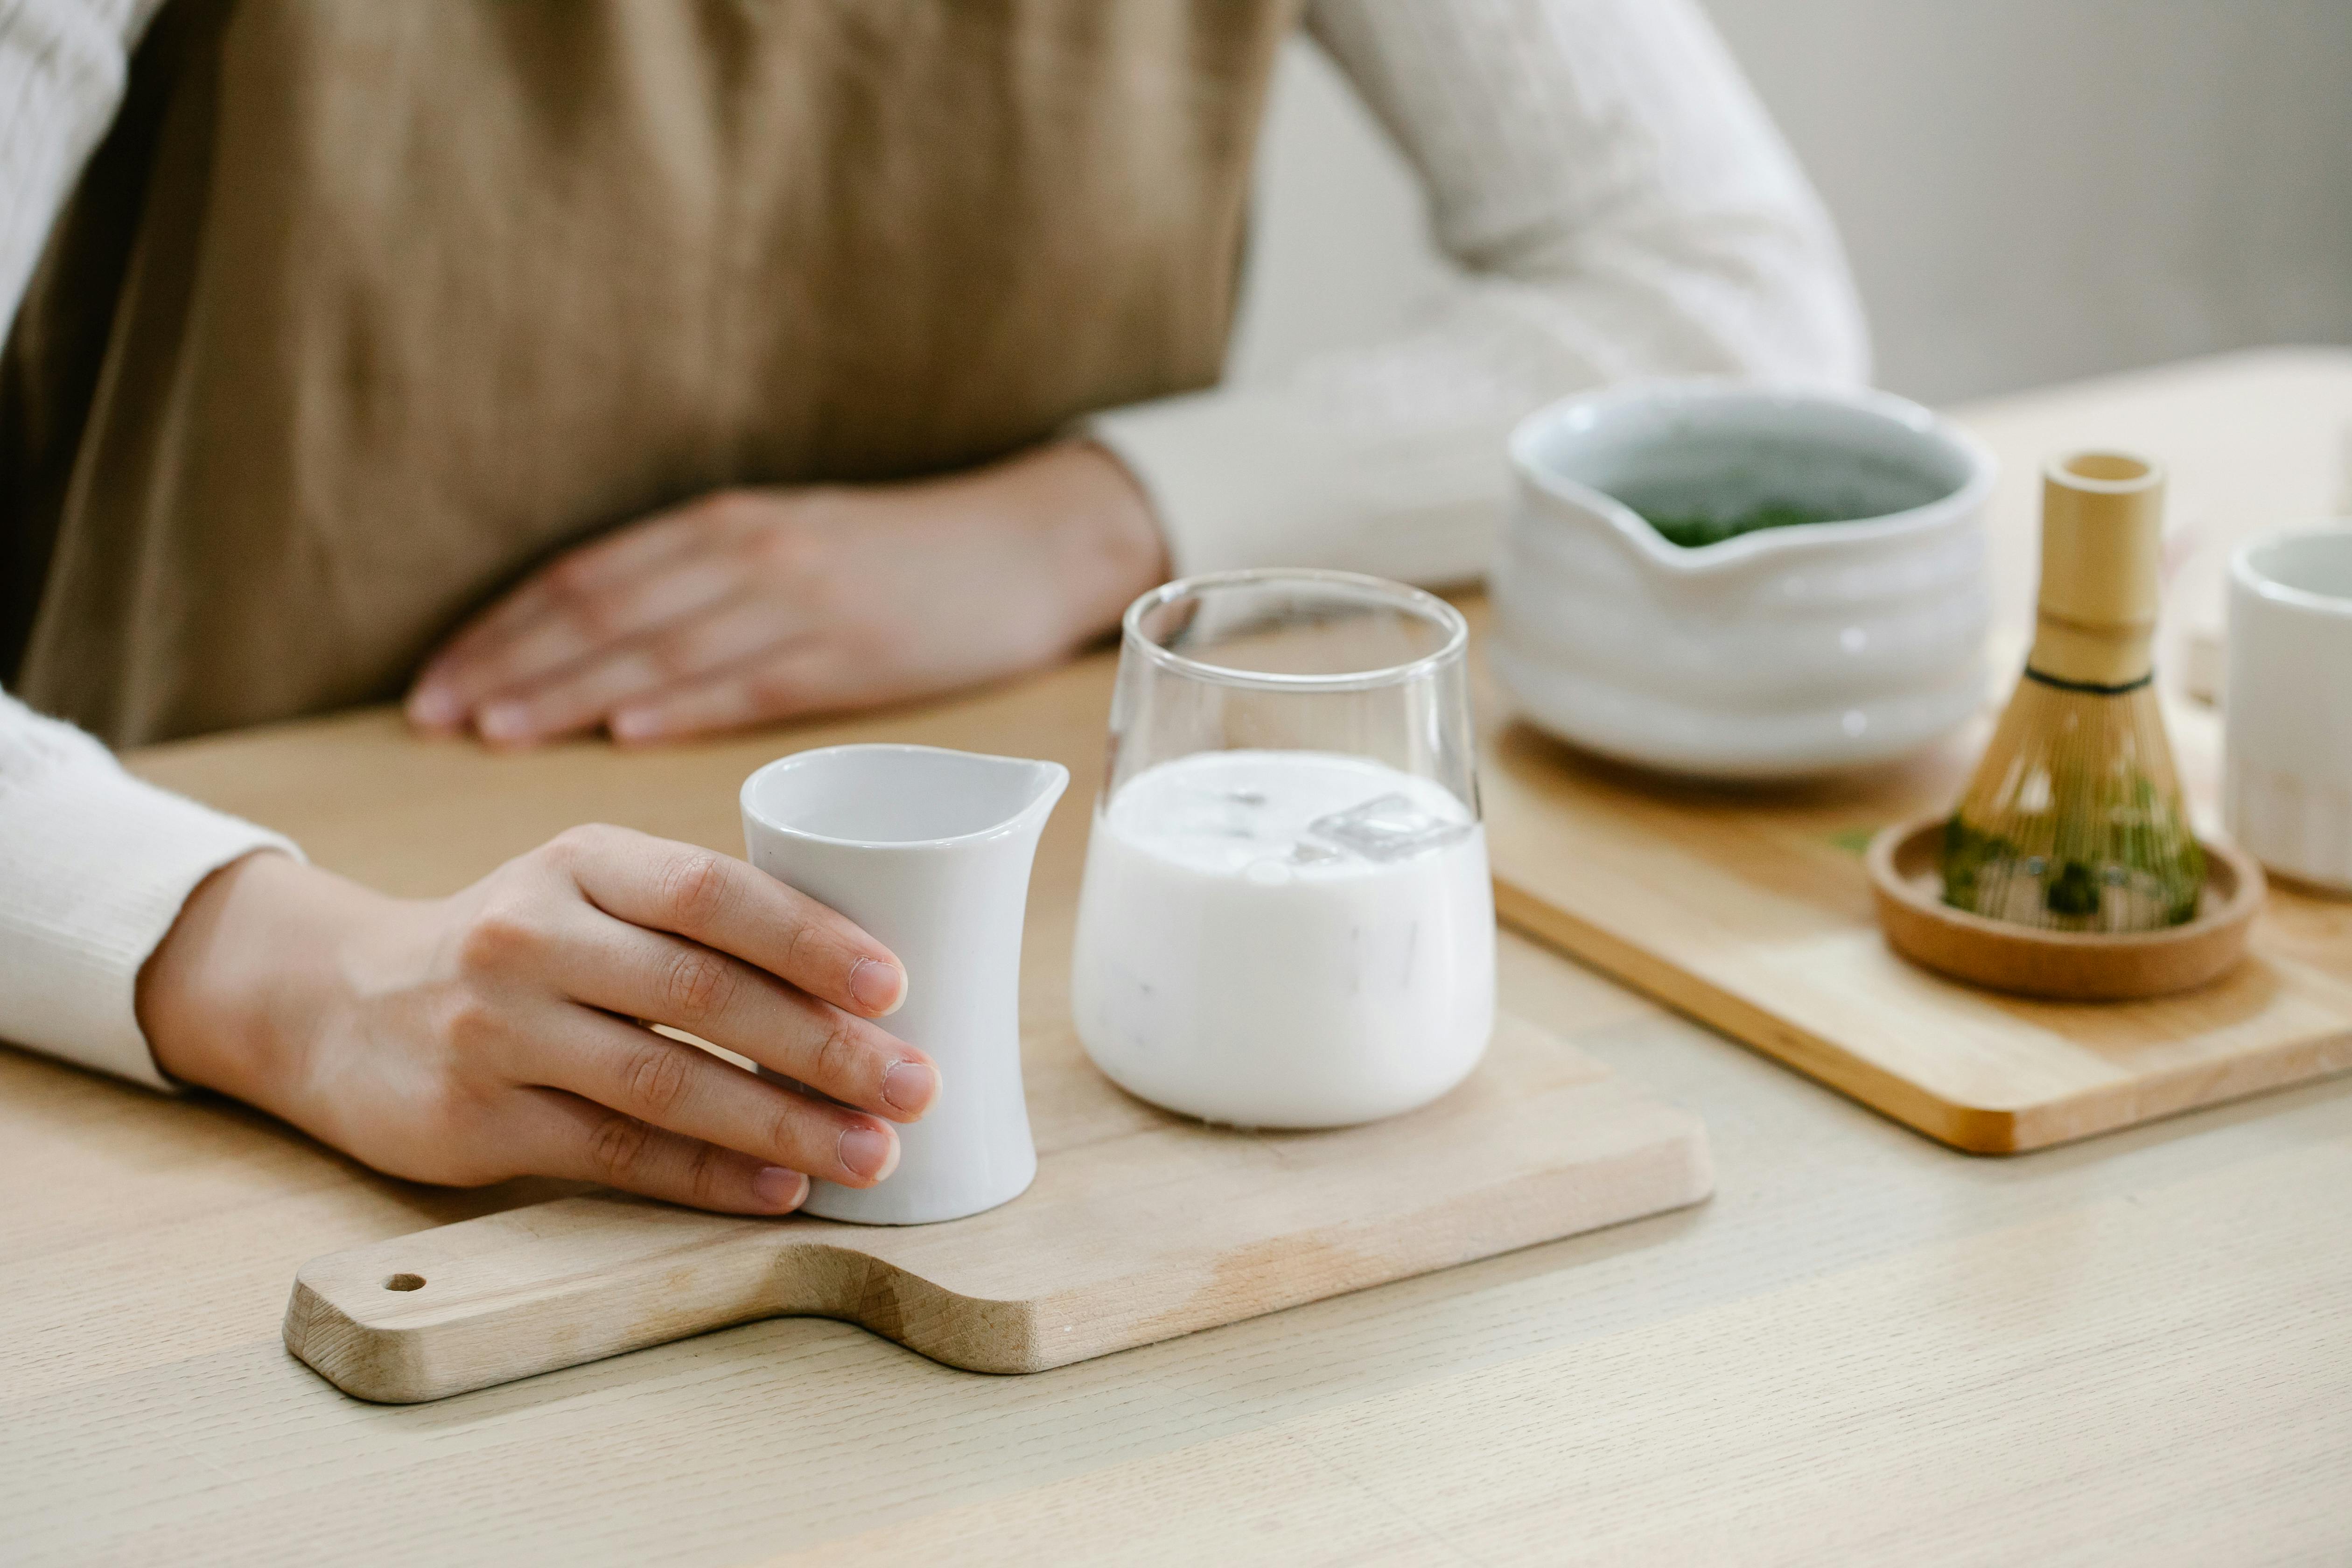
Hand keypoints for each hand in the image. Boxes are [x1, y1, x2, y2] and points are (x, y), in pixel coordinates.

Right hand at [137, 828, 937, 1213]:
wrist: (337, 1003)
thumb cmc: (518, 948)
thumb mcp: (587, 895)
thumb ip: (694, 921)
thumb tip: (864, 984)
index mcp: (582, 864)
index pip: (711, 892)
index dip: (809, 938)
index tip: (897, 985)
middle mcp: (532, 936)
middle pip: (702, 994)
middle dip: (824, 1046)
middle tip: (915, 1083)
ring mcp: (496, 1030)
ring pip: (666, 1083)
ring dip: (782, 1124)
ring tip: (873, 1151)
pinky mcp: (474, 1120)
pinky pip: (616, 1153)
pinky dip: (709, 1176)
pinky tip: (781, 1189)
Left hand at [406, 440, 1166, 746]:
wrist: (1034, 543)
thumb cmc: (910, 565)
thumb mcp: (798, 553)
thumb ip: (713, 597)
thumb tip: (617, 675)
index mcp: (725, 528)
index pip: (585, 579)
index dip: (503, 631)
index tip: (435, 684)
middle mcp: (747, 553)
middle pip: (599, 611)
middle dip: (509, 666)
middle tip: (432, 720)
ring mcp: (800, 600)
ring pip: (658, 645)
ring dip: (567, 691)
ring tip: (493, 733)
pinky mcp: (856, 650)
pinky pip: (752, 678)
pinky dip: (683, 703)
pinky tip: (626, 730)